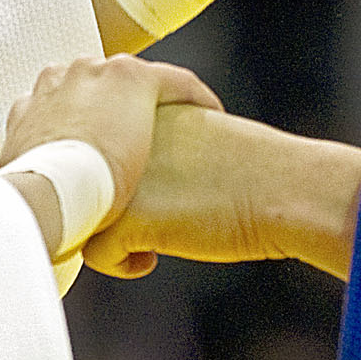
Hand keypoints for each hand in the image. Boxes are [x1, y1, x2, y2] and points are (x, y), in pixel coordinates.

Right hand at [1, 55, 223, 233]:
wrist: (46, 192)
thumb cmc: (28, 205)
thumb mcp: (20, 195)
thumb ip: (31, 192)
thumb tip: (32, 217)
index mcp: (32, 106)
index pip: (64, 103)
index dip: (88, 123)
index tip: (104, 143)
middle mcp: (62, 79)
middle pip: (97, 86)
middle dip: (116, 108)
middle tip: (138, 138)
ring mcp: (97, 74)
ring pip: (133, 79)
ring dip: (151, 102)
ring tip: (176, 127)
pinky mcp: (134, 78)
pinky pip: (174, 81)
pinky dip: (193, 95)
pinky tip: (210, 111)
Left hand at [83, 104, 360, 279]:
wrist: (284, 187)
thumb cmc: (254, 165)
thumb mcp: (192, 132)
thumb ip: (152, 139)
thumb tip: (125, 172)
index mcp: (135, 98)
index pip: (86, 134)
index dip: (101, 169)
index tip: (124, 189)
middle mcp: (115, 128)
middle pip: (75, 171)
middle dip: (95, 200)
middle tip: (124, 219)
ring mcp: (115, 172)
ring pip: (78, 210)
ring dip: (103, 228)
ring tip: (140, 239)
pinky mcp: (125, 216)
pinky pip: (95, 251)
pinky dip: (119, 261)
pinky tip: (150, 258)